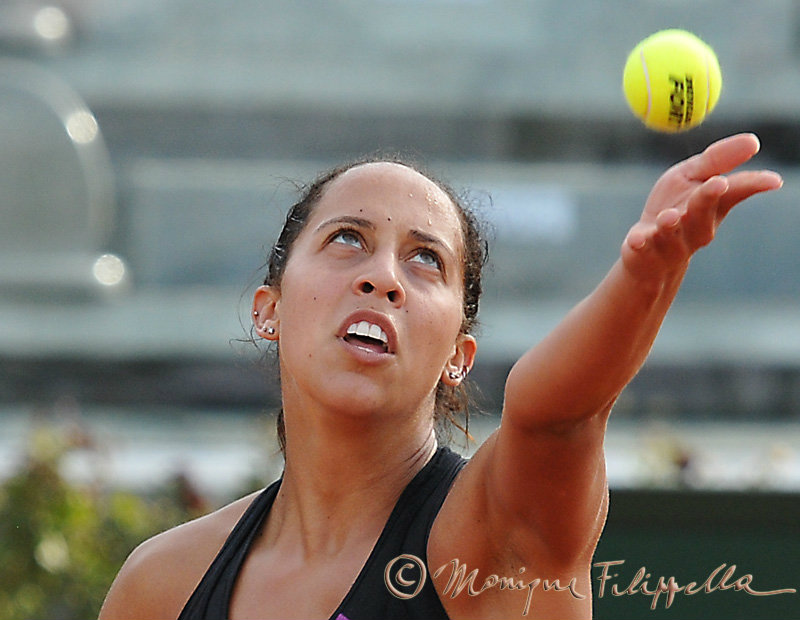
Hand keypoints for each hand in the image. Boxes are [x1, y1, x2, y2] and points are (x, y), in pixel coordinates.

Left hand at [621, 133, 782, 281]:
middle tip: (717, 183)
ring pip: (672, 233)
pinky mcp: (644, 250)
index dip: (753, 185)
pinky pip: (643, 247)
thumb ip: (717, 160)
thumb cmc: (675, 207)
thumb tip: (754, 141)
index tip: (773, 180)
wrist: (647, 252)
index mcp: (712, 207)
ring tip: (668, 216)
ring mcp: (670, 241)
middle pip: (703, 213)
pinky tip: (636, 240)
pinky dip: (640, 243)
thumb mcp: (691, 177)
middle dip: (709, 198)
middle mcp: (695, 227)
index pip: (735, 192)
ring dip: (671, 224)